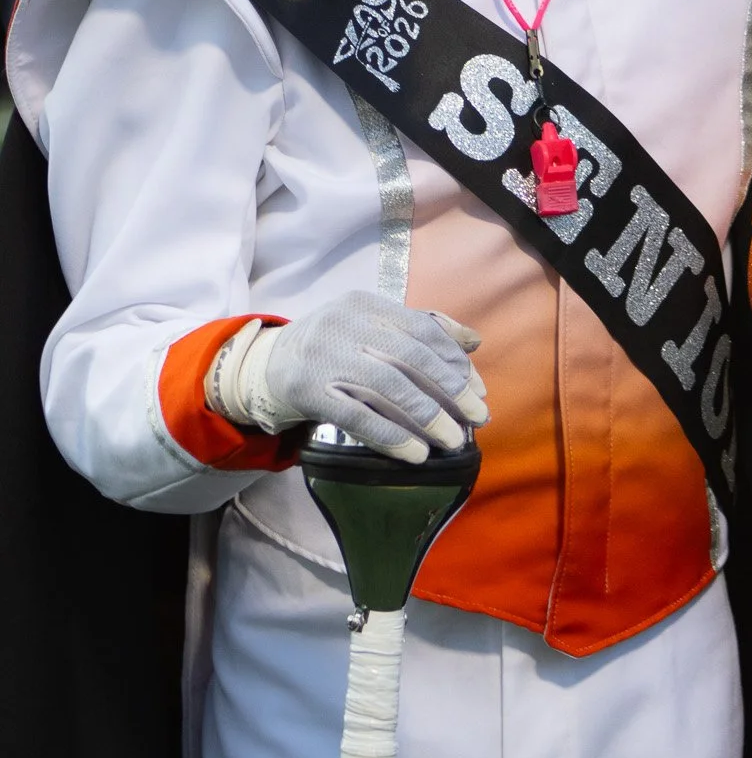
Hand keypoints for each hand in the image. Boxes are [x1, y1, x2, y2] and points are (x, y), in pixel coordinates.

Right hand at [208, 291, 487, 463]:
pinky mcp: (308, 391)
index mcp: (366, 305)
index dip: (453, 360)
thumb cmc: (332, 347)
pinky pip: (356, 416)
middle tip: (477, 417)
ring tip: (452, 440)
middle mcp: (346, 324)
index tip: (478, 389)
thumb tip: (473, 341)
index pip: (421, 328)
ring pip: (386, 386)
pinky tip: (415, 452)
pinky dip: (390, 436)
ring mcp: (324, 357)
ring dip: (426, 416)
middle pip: (409, 356)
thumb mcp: (370, 326)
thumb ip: (419, 329)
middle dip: (449, 389)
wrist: (266, 366)